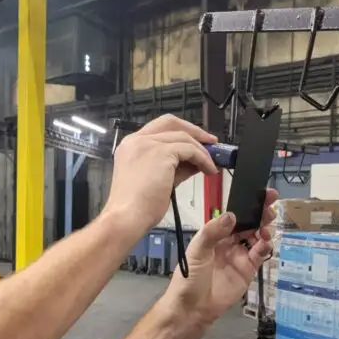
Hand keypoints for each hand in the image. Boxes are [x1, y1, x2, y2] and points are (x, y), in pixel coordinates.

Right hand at [104, 115, 219, 232]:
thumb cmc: (136, 207)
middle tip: (210, 143)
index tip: (196, 142)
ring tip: (211, 164)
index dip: (181, 132)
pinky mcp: (160, 152)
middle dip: (194, 130)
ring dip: (202, 150)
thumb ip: (175, 168)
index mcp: (131, 146)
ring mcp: (148, 144)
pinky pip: (190, 149)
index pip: (159, 129)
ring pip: (183, 137)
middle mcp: (137, 140)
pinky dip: (203, 158)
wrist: (127, 217)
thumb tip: (194, 163)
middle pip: (170, 122)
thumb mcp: (158, 181)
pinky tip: (208, 170)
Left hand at [166, 189, 279, 326]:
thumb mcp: (197, 250)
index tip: (260, 195)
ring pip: (257, 237)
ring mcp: (240, 256)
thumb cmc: (189, 277)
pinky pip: (260, 255)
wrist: (192, 308)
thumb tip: (232, 215)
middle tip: (270, 206)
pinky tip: (265, 242)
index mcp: (215, 234)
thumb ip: (213, 232)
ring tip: (266, 227)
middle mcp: (229, 243)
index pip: (234, 215)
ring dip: (264, 229)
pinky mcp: (248, 270)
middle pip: (249, 224)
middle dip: (260, 214)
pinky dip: (265, 247)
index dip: (246, 205)